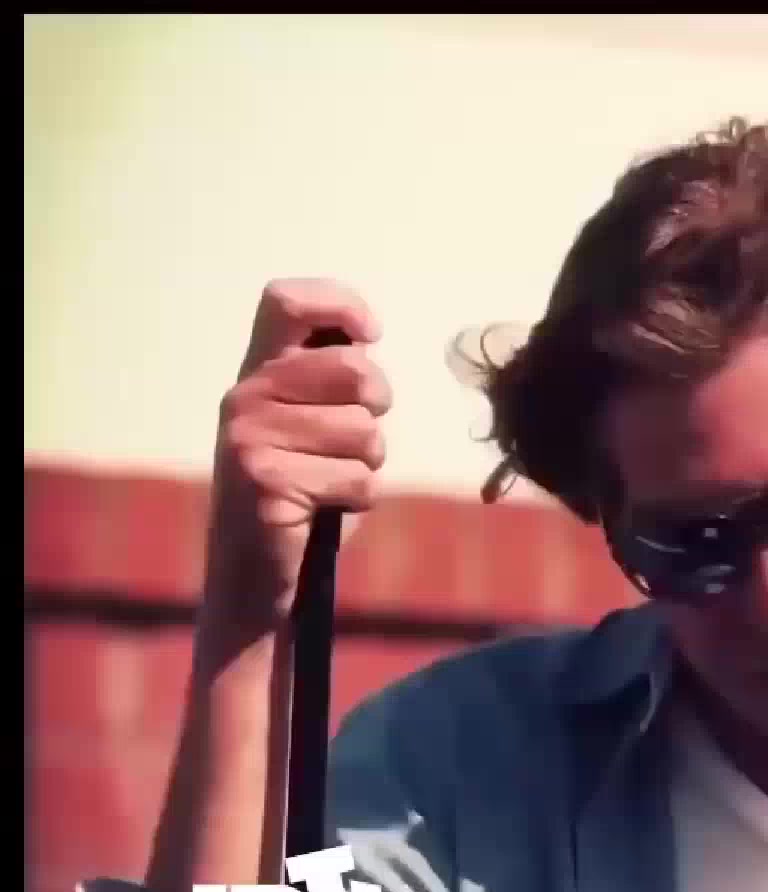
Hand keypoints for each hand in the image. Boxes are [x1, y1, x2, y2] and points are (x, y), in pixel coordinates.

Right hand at [204, 278, 391, 624]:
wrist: (256, 572)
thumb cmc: (302, 490)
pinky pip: (357, 478)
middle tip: (355, 437)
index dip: (340, 304)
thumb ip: (333, 378)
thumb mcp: (314, 422)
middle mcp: (246, 396)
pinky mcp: (265, 482)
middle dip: (378, 406)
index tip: (371, 333)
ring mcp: (250, 438)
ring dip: (367, 462)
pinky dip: (357, 498)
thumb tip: (365, 336)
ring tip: (330, 479)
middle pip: (356, 370)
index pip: (287, 301)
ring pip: (364, 430)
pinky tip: (322, 507)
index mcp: (259, 371)